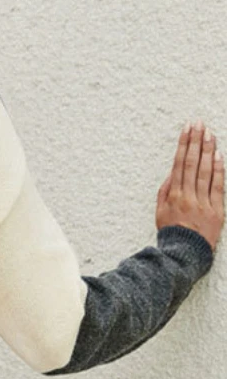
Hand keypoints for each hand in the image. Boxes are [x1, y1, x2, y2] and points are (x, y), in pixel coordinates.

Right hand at [156, 119, 223, 253]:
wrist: (184, 254)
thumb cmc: (171, 234)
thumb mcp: (160, 213)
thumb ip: (164, 192)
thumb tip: (171, 175)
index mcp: (173, 195)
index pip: (179, 163)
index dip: (183, 145)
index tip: (187, 129)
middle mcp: (187, 195)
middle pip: (192, 163)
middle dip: (195, 141)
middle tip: (199, 124)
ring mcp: (203, 202)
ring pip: (205, 171)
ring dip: (207, 150)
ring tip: (209, 133)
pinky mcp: (216, 209)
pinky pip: (217, 186)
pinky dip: (218, 169)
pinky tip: (218, 155)